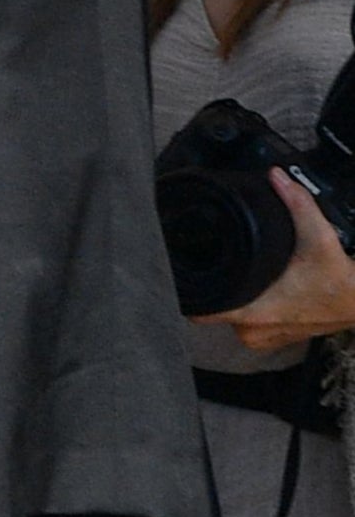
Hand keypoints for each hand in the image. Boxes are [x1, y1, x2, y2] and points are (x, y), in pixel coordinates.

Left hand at [197, 168, 354, 353]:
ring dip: (230, 297)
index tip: (178, 271)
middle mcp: (253, 331)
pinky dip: (248, 306)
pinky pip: (247, 323)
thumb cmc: (341, 282)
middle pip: (210, 308)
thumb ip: (298, 205)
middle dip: (210, 286)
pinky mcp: (275, 339)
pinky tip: (252, 287)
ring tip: (234, 272)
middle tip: (212, 261)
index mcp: (253, 313)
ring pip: (228, 316)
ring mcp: (263, 338)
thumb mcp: (320, 239)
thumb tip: (277, 177)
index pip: (199, 311)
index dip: (185, 292)